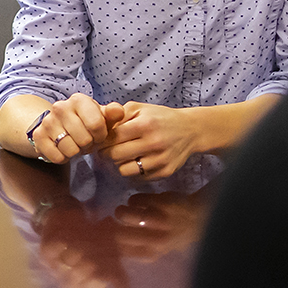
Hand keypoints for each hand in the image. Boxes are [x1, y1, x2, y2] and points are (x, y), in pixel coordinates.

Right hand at [28, 94, 126, 164]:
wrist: (57, 126)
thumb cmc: (84, 122)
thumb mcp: (100, 117)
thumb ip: (112, 114)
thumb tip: (118, 110)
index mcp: (79, 100)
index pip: (97, 125)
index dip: (101, 136)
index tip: (97, 135)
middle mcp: (60, 107)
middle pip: (84, 140)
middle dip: (88, 145)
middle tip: (84, 141)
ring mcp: (47, 121)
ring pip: (70, 150)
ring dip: (75, 152)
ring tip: (74, 145)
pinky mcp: (38, 136)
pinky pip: (57, 157)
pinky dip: (63, 158)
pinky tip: (63, 150)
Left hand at [106, 102, 221, 179]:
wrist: (190, 130)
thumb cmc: (160, 118)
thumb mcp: (139, 109)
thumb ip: (117, 115)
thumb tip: (97, 124)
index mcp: (145, 124)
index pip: (111, 138)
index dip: (103, 139)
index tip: (102, 140)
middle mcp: (153, 143)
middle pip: (114, 155)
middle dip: (108, 152)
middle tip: (110, 149)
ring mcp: (160, 159)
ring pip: (124, 170)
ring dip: (120, 164)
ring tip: (125, 155)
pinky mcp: (165, 172)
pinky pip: (138, 178)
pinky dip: (134, 171)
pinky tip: (139, 160)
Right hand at [111, 191, 211, 259]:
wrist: (198, 217)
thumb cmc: (170, 235)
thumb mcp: (154, 249)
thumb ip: (134, 249)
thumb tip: (109, 244)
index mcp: (151, 253)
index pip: (121, 251)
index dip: (109, 244)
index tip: (105, 237)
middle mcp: (156, 239)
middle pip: (120, 234)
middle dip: (111, 227)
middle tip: (112, 222)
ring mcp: (160, 220)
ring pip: (127, 214)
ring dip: (121, 212)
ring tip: (122, 211)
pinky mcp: (162, 202)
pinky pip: (135, 200)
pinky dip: (133, 201)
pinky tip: (137, 203)